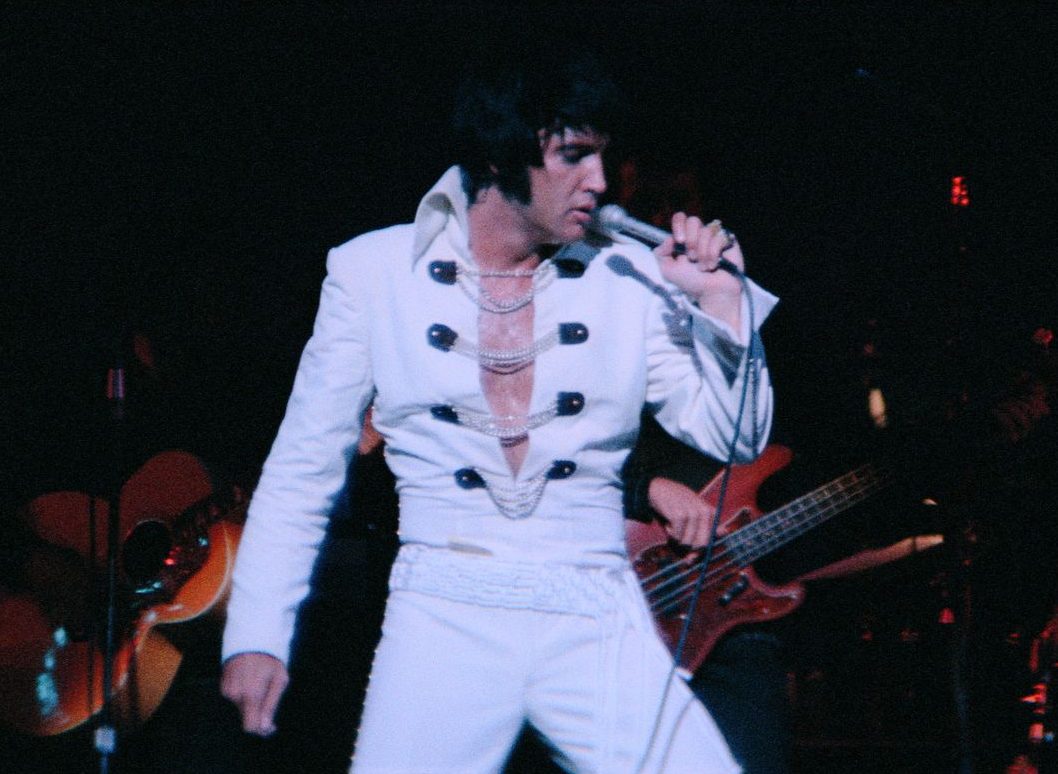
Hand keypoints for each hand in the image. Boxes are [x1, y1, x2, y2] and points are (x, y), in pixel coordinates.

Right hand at [221, 652, 288, 735]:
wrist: (251, 638)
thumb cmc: (270, 660)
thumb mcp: (279, 680)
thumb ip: (271, 705)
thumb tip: (265, 727)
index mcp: (251, 694)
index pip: (250, 726)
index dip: (261, 729)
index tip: (271, 726)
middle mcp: (235, 694)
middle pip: (246, 717)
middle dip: (258, 714)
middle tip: (270, 700)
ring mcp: (227, 690)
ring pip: (241, 707)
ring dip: (251, 702)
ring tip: (261, 684)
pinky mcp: (223, 685)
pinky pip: (235, 698)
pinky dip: (244, 694)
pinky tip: (251, 680)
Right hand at [648, 476, 716, 546]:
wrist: (658, 489)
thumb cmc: (676, 504)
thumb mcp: (693, 514)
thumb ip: (702, 531)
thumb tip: (700, 552)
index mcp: (710, 511)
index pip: (712, 538)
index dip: (701, 548)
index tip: (692, 553)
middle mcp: (704, 511)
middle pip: (701, 544)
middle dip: (689, 546)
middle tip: (680, 539)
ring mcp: (692, 513)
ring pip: (687, 542)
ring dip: (677, 538)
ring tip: (673, 527)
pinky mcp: (679, 515)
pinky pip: (676, 536)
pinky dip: (670, 533)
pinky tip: (668, 524)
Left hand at [655, 213, 743, 333]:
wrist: (710, 292)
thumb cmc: (690, 282)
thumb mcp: (668, 270)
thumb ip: (660, 253)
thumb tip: (668, 238)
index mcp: (684, 238)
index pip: (680, 218)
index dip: (679, 225)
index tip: (679, 241)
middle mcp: (699, 235)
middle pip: (694, 221)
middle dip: (691, 241)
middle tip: (691, 257)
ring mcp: (714, 237)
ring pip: (706, 231)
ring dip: (702, 253)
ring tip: (703, 267)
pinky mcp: (728, 241)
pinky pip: (719, 238)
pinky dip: (713, 254)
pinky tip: (713, 265)